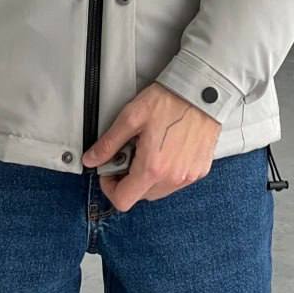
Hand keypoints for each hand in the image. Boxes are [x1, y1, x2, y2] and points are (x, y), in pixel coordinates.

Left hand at [82, 82, 221, 210]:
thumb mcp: (131, 117)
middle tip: (130, 152)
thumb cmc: (169, 100)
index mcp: (152, 168)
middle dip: (129, 179)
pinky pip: (176, 181)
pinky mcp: (200, 170)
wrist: (202, 92)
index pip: (123, 200)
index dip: (110, 187)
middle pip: (141, 196)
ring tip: (150, 148)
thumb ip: (109, 143)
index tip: (110, 169)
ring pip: (158, 191)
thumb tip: (91, 160)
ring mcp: (188, 176)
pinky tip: (167, 149)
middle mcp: (172, 178)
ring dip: (148, 176)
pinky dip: (167, 172)